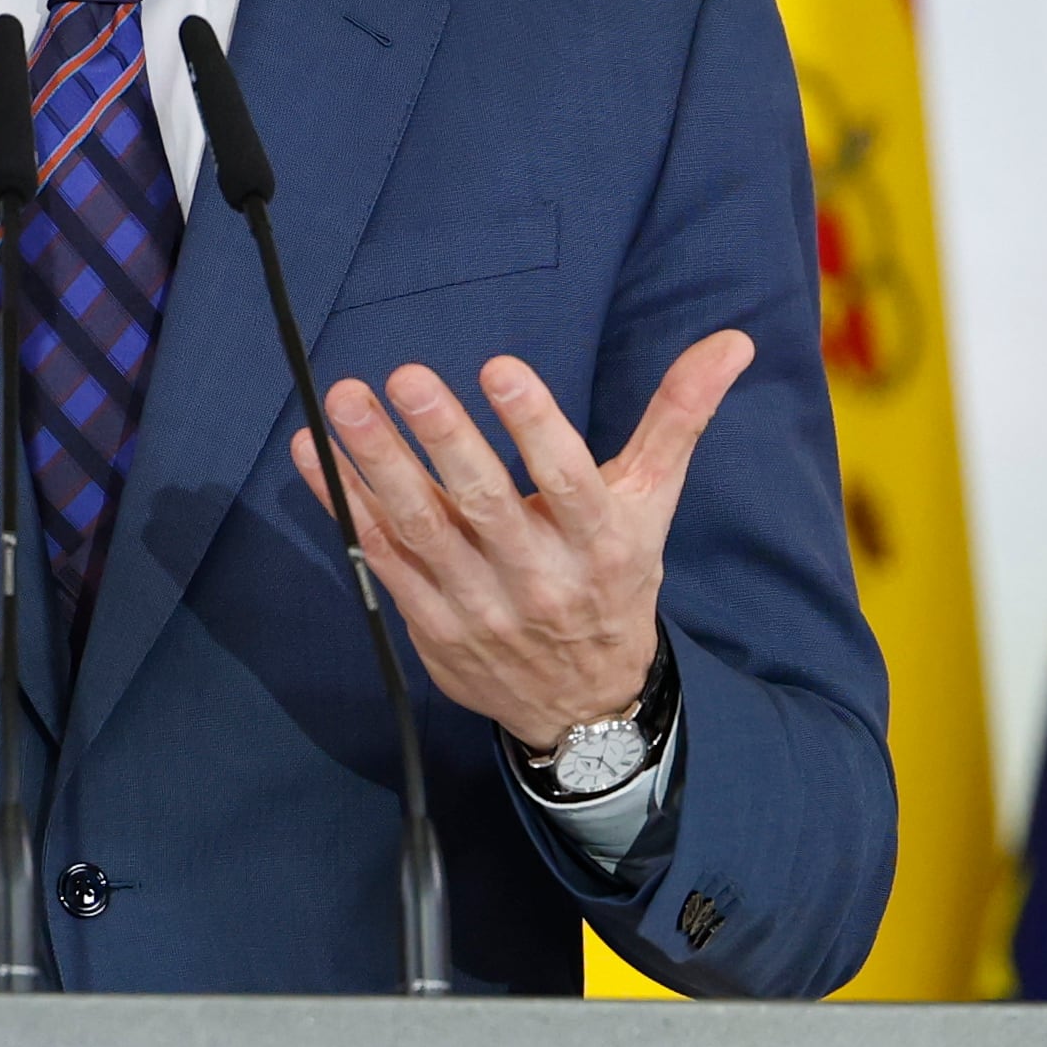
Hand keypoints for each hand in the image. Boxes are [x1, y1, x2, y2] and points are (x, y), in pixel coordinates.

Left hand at [287, 330, 754, 751]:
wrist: (583, 706)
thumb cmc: (615, 579)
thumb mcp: (652, 502)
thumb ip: (680, 417)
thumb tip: (733, 340)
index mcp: (601, 544)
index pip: (569, 482)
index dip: (536, 426)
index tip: (501, 368)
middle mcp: (541, 580)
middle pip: (487, 506)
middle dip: (445, 439)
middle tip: (407, 376)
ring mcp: (480, 607)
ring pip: (424, 532)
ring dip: (378, 465)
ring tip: (346, 401)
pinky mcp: (432, 626)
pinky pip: (381, 560)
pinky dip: (343, 506)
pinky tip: (313, 452)